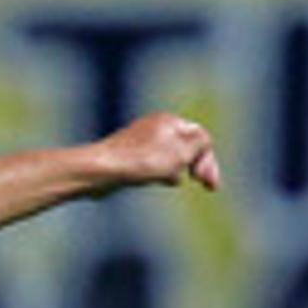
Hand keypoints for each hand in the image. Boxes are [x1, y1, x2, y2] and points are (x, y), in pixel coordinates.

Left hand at [99, 112, 219, 192]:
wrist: (99, 171)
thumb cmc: (142, 161)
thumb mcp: (182, 150)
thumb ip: (201, 143)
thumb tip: (203, 143)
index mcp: (169, 120)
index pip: (201, 137)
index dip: (208, 160)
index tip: (208, 183)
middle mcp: (154, 127)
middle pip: (186, 146)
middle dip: (197, 165)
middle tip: (208, 186)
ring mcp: (140, 143)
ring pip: (170, 157)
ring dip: (179, 169)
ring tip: (174, 180)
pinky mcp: (128, 158)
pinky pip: (153, 165)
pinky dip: (161, 173)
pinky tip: (160, 181)